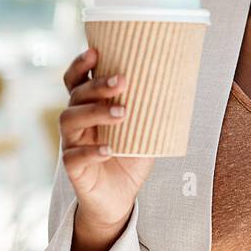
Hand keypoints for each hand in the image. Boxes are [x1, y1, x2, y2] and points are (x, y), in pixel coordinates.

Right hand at [58, 47, 154, 236]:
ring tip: (122, 114)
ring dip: (95, 112)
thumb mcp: (145, 131)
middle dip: (97, 85)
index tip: (95, 52)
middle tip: (122, 80)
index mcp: (89, 107)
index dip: (81, 64)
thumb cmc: (130, 158)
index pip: (77, 80)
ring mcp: (72, 144)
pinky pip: (74, 157)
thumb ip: (151, 111)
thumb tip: (180, 83)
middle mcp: (77, 122)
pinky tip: (108, 150)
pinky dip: (91, 151)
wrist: (119, 198)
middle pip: (76, 95)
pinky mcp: (73, 169)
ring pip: (70, 120)